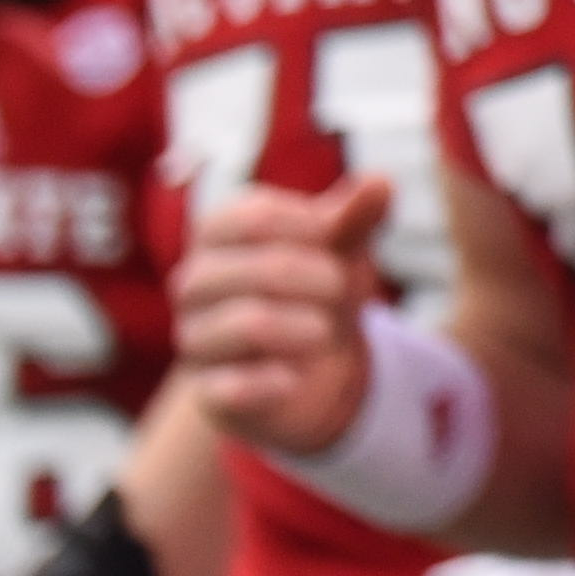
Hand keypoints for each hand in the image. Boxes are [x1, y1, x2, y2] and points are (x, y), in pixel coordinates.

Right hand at [177, 172, 394, 458]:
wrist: (313, 365)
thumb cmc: (319, 286)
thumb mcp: (343, 245)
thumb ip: (356, 214)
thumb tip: (380, 182)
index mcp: (217, 235)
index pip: (255, 215)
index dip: (312, 224)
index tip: (339, 237)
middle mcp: (194, 285)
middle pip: (259, 268)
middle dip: (321, 277)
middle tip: (345, 288)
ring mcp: (195, 340)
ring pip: (249, 324)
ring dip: (307, 326)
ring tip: (325, 331)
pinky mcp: (208, 393)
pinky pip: (234, 387)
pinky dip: (277, 381)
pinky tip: (294, 377)